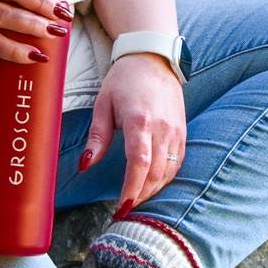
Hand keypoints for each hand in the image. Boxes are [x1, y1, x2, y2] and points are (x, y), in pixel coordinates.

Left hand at [78, 50, 186, 215]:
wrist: (153, 58)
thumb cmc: (124, 80)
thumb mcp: (103, 104)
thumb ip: (97, 137)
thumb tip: (84, 165)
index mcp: (140, 120)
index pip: (138, 163)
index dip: (131, 188)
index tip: (122, 206)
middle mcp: (162, 128)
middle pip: (155, 173)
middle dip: (140, 195)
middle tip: (124, 209)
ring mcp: (176, 130)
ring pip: (168, 171)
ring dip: (153, 189)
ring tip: (136, 199)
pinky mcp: (182, 131)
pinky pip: (177, 162)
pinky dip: (165, 177)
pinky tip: (152, 184)